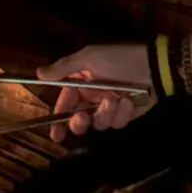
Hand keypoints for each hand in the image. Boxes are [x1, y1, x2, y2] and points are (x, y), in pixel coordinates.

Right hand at [36, 43, 154, 141]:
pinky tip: (129, 101)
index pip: (65, 104)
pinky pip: (117, 122)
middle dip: (80, 122)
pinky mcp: (125, 114)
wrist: (153, 66)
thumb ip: (64, 68)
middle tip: (84, 119)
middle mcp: (94, 96)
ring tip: (115, 100)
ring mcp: (109, 106)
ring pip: (99, 123)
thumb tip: (38, 73)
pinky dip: (122, 113)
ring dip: (105, 114)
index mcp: (82, 82)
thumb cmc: (119, 59)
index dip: (58, 120)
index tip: (55, 134)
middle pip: (79, 119)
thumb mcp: (90, 58)